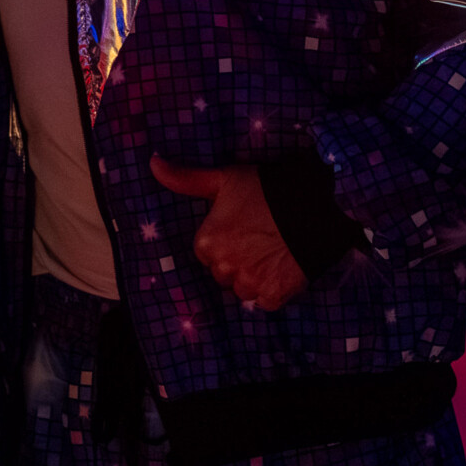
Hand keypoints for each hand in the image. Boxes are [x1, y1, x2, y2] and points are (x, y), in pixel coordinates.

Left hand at [150, 155, 307, 309]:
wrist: (312, 206)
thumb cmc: (265, 190)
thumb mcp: (223, 179)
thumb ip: (185, 178)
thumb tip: (152, 164)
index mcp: (207, 243)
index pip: (207, 253)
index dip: (224, 242)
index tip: (241, 230)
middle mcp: (223, 267)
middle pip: (223, 274)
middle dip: (237, 261)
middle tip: (259, 239)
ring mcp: (249, 283)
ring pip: (243, 290)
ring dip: (254, 278)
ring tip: (272, 253)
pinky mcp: (274, 296)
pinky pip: (265, 301)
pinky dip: (273, 289)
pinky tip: (282, 268)